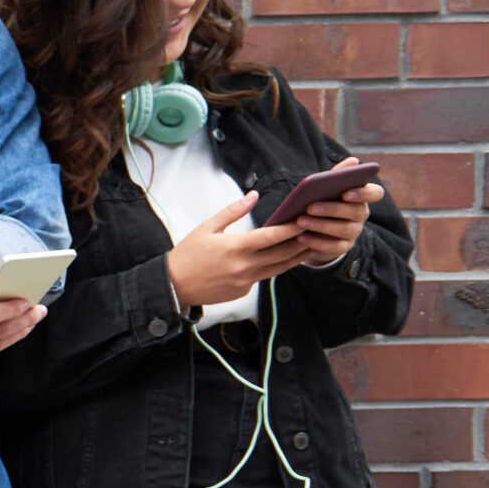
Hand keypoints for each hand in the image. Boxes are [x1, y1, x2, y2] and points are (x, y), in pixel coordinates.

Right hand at [165, 191, 309, 307]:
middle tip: (316, 230)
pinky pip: (263, 278)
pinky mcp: (242, 292)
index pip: (272, 236)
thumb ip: (232, 211)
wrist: (172, 286)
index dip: (291, 228)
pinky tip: (280, 260)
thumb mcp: (206, 228)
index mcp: (235, 247)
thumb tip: (253, 196)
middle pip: (283, 254)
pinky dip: (272, 268)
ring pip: (279, 268)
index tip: (304, 219)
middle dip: (302, 241)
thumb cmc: (187, 255)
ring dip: (296, 257)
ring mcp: (245, 282)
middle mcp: (244, 266)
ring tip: (310, 245)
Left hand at [290, 161, 383, 267]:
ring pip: (344, 230)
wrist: (314, 229)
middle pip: (356, 212)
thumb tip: (353, 160)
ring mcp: (354, 232)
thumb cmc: (322, 201)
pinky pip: (334, 247)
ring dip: (321, 225)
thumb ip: (338, 175)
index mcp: (361, 197)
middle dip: (332, 209)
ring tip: (300, 221)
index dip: (364, 193)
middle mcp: (362, 214)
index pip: (375, 193)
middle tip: (309, 207)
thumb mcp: (327, 188)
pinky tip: (301, 238)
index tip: (345, 193)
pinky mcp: (343, 247)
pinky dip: (316, 242)